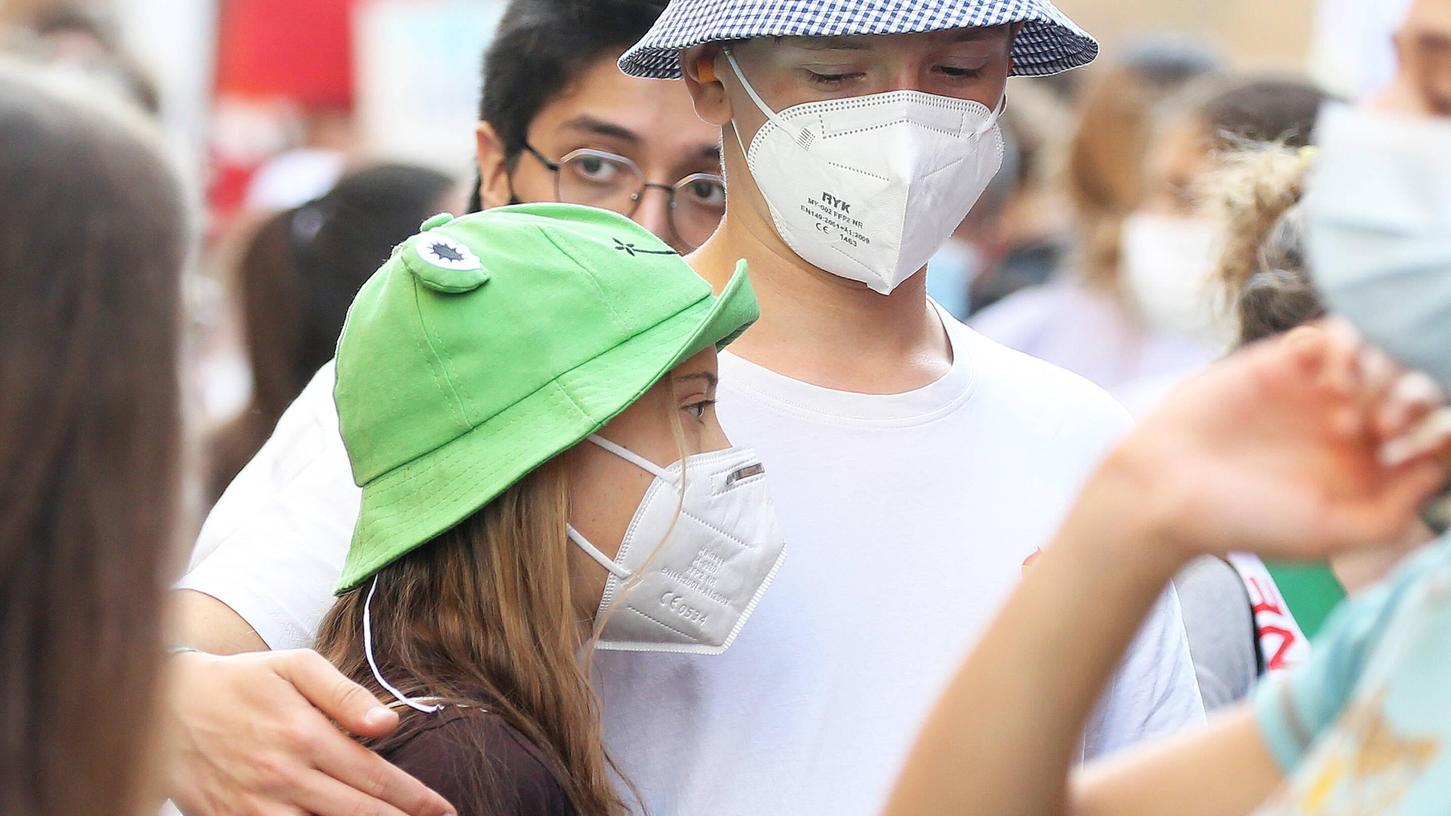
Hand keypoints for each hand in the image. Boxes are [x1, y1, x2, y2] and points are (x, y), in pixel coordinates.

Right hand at [163, 649, 454, 815]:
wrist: (159, 703)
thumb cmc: (239, 681)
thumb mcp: (294, 667)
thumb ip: (345, 695)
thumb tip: (391, 725)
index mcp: (305, 735)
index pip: (376, 778)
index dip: (416, 799)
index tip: (444, 810)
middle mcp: (283, 777)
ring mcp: (253, 808)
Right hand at [1101, 323, 1447, 561]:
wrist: (1164, 491)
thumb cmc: (1241, 522)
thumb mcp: (1330, 533)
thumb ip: (1394, 509)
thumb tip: (1440, 465)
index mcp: (1364, 472)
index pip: (1430, 437)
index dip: (1442, 432)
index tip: (1432, 442)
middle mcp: (1346, 429)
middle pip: (1415, 390)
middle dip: (1415, 402)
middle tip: (1384, 428)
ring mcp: (1313, 392)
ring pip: (1381, 356)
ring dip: (1383, 375)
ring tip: (1347, 408)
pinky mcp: (1279, 363)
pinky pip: (1332, 334)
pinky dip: (1346, 347)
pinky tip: (1330, 381)